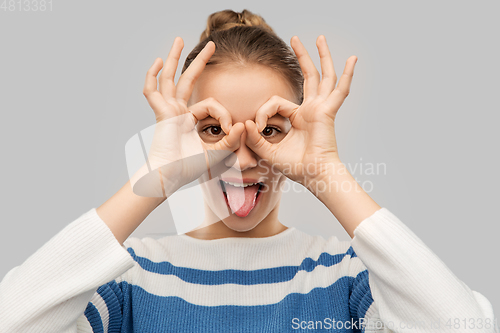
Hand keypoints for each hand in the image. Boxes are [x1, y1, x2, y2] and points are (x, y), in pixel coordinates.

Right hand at [131, 37, 244, 196]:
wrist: (171, 176)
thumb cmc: (190, 168)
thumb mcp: (217, 154)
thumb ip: (231, 141)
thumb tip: (244, 125)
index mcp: (192, 119)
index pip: (213, 104)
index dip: (225, 115)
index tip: (231, 130)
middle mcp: (179, 111)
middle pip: (189, 79)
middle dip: (200, 60)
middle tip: (212, 44)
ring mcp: (168, 110)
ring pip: (170, 78)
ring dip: (175, 58)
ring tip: (180, 39)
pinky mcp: (160, 113)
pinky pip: (152, 91)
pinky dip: (151, 76)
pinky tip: (156, 61)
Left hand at [244, 35, 356, 190]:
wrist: (312, 175)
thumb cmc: (294, 166)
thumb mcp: (267, 151)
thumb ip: (255, 138)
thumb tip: (245, 122)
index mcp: (298, 117)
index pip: (276, 102)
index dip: (263, 111)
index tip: (257, 126)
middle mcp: (311, 109)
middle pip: (308, 76)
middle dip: (301, 57)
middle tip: (294, 38)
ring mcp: (321, 108)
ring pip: (322, 76)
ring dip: (321, 56)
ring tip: (318, 37)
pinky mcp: (328, 111)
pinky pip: (340, 90)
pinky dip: (348, 75)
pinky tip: (353, 58)